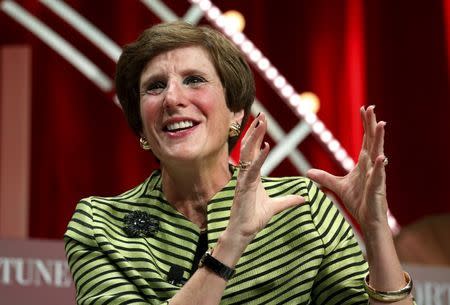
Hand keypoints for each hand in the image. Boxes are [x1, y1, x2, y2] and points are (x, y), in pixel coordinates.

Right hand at [227, 113, 304, 242]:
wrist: (244, 232)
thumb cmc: (254, 218)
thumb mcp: (276, 206)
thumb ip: (288, 201)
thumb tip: (303, 198)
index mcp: (252, 175)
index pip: (254, 150)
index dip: (258, 135)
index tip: (263, 121)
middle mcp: (246, 173)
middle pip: (249, 147)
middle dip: (255, 130)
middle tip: (261, 114)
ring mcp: (243, 179)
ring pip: (247, 153)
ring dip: (254, 137)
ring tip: (260, 122)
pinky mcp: (243, 186)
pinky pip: (252, 169)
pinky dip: (258, 158)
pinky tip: (265, 147)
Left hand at [307, 106, 388, 230]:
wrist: (367, 219)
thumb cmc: (358, 201)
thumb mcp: (337, 186)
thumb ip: (324, 177)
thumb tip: (308, 172)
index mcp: (364, 163)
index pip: (365, 140)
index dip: (365, 124)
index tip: (363, 108)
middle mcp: (372, 166)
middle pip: (372, 141)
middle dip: (371, 125)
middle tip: (371, 107)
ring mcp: (376, 176)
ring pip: (378, 154)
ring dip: (379, 140)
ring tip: (381, 124)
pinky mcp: (377, 188)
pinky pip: (378, 176)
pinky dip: (379, 167)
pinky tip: (381, 157)